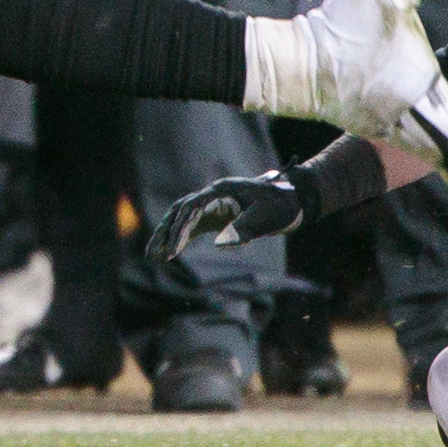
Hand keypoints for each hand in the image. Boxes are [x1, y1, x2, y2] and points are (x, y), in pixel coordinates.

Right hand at [146, 172, 307, 262]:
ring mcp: (213, 206)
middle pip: (179, 212)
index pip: (191, 209)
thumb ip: (243, 229)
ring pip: (182, 218)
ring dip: (167, 235)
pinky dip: (180, 238)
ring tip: (152, 255)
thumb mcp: (266, 218)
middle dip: (164, 233)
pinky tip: (171, 252)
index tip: (172, 250)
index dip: (179, 229)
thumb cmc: (282, 206)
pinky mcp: (217, 216)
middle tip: (151, 254)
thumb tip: (219, 244)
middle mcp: (212, 196)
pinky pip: (193, 226)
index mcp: (221, 191)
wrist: (296, 199)